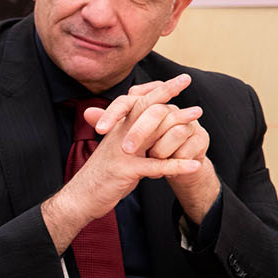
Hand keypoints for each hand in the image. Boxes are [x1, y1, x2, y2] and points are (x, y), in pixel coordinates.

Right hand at [42, 75, 202, 251]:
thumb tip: (146, 127)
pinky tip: (195, 165)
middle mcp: (117, 135)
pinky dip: (178, 165)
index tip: (172, 79)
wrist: (80, 198)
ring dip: (177, 123)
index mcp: (116, 130)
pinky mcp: (125, 171)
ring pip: (152, 131)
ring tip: (198, 115)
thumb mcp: (115, 153)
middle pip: (143, 108)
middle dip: (165, 92)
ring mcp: (120, 152)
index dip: (154, 90)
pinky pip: (156, 166)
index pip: (136, 103)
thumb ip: (130, 139)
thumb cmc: (101, 177)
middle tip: (185, 79)